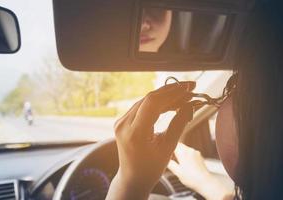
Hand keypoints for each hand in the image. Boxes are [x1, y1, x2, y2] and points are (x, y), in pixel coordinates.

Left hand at [106, 81, 195, 199]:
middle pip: (149, 99)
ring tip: (184, 96)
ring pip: (146, 101)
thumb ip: (179, 124)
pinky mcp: (123, 121)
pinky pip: (142, 106)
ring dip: (166, 97)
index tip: (188, 88)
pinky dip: (158, 103)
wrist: (133, 178)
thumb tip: (190, 105)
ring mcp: (121, 122)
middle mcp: (124, 124)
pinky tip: (172, 103)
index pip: (153, 102)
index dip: (172, 92)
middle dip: (171, 92)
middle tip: (190, 89)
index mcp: (134, 133)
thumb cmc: (151, 167)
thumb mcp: (168, 147)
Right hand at [168, 143, 232, 199]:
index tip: (166, 153)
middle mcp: (190, 150)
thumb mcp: (177, 172)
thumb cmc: (191, 178)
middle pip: (179, 146)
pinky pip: (190, 153)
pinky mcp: (200, 157)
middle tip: (171, 159)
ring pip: (185, 149)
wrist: (205, 182)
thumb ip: (170, 164)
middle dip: (174, 151)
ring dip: (181, 153)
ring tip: (179, 163)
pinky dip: (187, 156)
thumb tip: (165, 160)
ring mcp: (196, 153)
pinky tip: (187, 165)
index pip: (173, 144)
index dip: (168, 148)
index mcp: (183, 152)